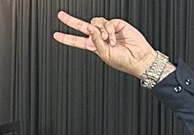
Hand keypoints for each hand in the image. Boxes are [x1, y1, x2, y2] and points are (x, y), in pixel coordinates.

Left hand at [53, 11, 168, 79]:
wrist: (138, 58)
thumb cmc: (122, 60)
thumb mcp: (104, 54)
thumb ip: (95, 41)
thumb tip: (89, 28)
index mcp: (93, 46)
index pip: (77, 41)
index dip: (66, 38)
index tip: (56, 35)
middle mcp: (99, 37)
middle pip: (82, 26)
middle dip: (71, 21)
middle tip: (60, 15)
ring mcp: (108, 30)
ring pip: (96, 22)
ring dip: (100, 31)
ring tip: (108, 40)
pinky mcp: (117, 25)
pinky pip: (108, 23)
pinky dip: (109, 30)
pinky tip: (114, 38)